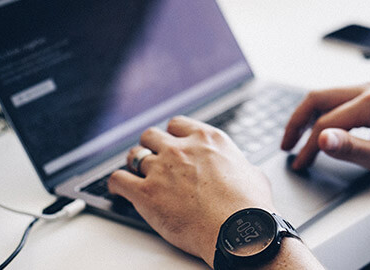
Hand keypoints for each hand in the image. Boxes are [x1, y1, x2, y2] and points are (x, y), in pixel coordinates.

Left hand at [108, 116, 274, 266]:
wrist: (239, 231)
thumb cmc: (250, 207)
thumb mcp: (253, 174)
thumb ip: (238, 165)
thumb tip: (240, 169)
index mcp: (207, 140)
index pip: (177, 124)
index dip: (172, 135)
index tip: (171, 143)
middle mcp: (181, 149)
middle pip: (151, 135)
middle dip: (151, 146)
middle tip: (153, 159)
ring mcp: (162, 169)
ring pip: (134, 156)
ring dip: (135, 164)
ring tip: (136, 174)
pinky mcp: (146, 193)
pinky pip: (118, 180)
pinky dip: (116, 184)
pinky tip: (119, 189)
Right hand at [282, 83, 369, 182]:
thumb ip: (350, 148)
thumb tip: (320, 139)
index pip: (326, 123)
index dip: (309, 146)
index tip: (300, 164)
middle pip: (318, 98)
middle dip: (297, 122)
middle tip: (286, 145)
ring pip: (326, 97)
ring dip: (308, 116)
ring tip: (297, 138)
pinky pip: (339, 100)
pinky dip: (323, 114)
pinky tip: (319, 129)